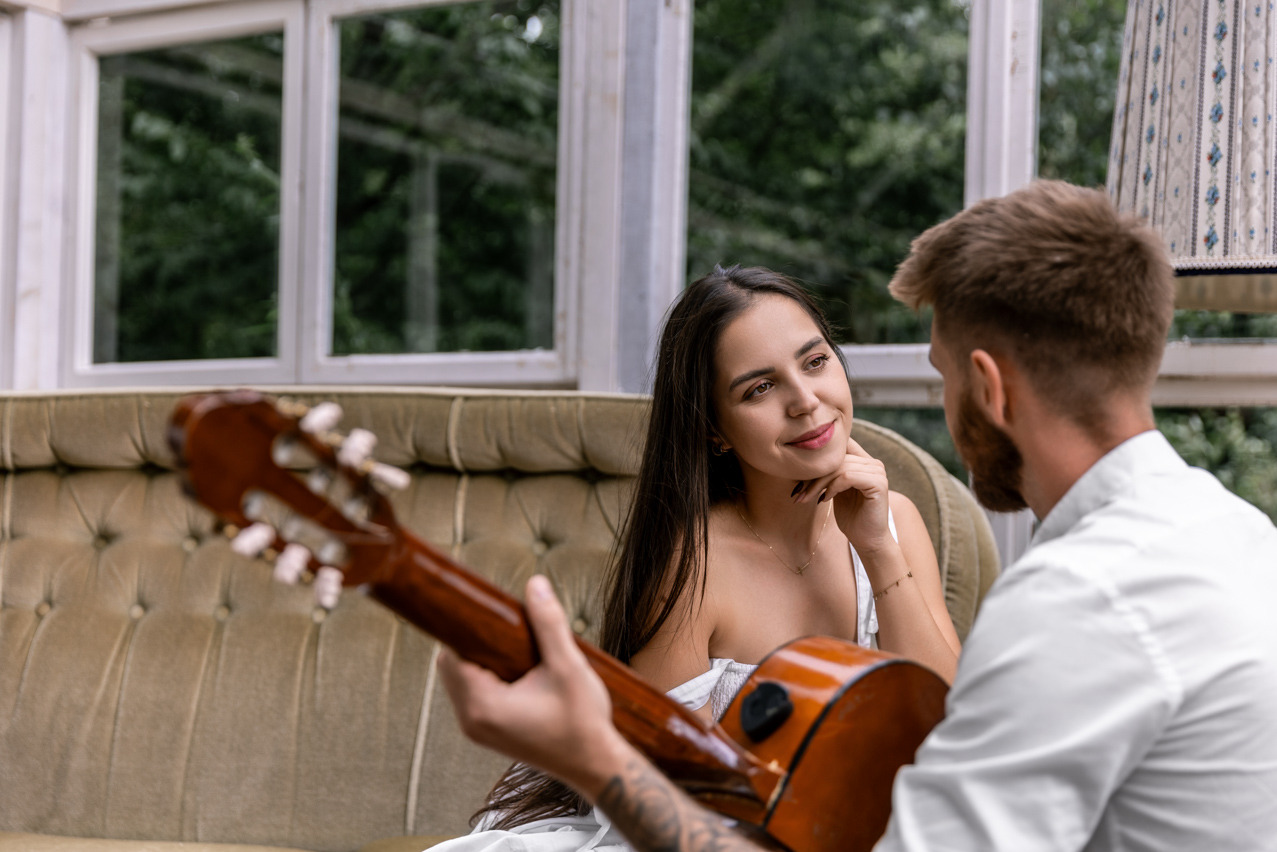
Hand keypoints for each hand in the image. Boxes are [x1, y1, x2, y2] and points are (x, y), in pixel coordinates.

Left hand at [438, 575, 625, 797]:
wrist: (595, 764)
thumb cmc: (583, 722)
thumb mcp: (568, 666)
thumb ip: (549, 624)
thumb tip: (535, 585)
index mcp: (484, 706)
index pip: (451, 656)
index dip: (464, 630)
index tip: (483, 610)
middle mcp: (472, 722)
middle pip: (450, 667)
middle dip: (473, 643)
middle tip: (505, 626)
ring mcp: (478, 730)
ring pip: (460, 681)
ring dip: (479, 661)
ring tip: (513, 646)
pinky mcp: (488, 733)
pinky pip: (473, 696)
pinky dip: (486, 677)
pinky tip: (514, 668)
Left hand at [796, 436, 893, 554]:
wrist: (867, 540)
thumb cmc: (850, 516)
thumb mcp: (835, 490)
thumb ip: (829, 473)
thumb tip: (802, 460)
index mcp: (864, 461)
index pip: (838, 447)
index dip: (816, 460)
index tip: (798, 477)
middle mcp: (873, 463)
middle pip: (836, 459)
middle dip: (812, 475)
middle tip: (797, 492)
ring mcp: (878, 472)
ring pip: (839, 467)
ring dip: (818, 484)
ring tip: (806, 498)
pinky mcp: (878, 483)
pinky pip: (847, 476)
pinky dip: (832, 487)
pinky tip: (824, 499)